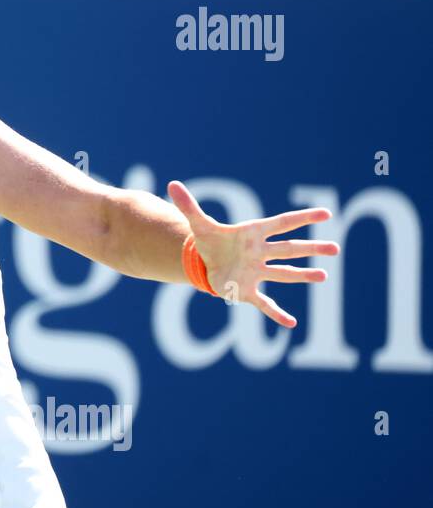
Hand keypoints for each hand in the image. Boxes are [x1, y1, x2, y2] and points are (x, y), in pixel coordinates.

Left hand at [167, 180, 339, 328]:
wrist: (205, 263)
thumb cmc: (210, 241)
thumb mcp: (199, 224)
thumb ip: (189, 205)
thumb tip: (172, 184)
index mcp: (253, 234)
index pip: (282, 223)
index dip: (302, 218)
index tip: (325, 213)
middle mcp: (260, 253)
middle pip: (289, 250)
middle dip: (311, 249)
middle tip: (334, 248)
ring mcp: (256, 272)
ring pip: (283, 273)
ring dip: (302, 275)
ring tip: (323, 276)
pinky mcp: (247, 291)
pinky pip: (264, 304)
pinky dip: (276, 314)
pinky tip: (291, 324)